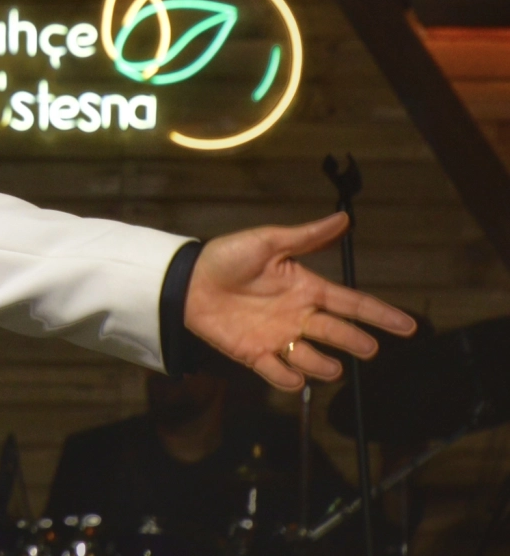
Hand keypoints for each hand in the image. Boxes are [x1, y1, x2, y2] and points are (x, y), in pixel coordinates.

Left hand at [184, 212, 416, 390]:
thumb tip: (344, 217)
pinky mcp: (254, 354)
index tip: (409, 327)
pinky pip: (278, 374)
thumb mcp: (267, 242)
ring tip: (330, 364)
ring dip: (323, 365)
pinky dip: (288, 379)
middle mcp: (298, 316)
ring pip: (313, 360)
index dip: (380, 315)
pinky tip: (293, 376)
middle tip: (368, 348)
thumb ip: (306, 236)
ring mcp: (278, 338)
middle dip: (356, 343)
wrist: (187, 280)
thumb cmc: (227, 257)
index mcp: (306, 288)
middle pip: (338, 334)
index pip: (351, 303)